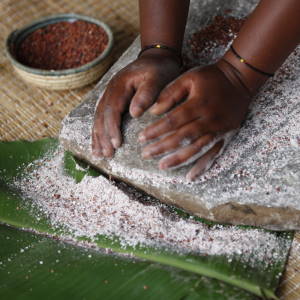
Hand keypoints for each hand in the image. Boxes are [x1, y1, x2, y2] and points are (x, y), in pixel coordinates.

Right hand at [92, 50, 180, 156]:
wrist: (156, 58)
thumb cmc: (159, 70)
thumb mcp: (157, 78)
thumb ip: (146, 94)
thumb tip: (134, 113)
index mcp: (120, 86)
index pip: (112, 110)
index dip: (112, 128)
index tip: (116, 144)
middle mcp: (110, 90)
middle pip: (102, 116)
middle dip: (103, 137)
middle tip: (106, 155)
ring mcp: (109, 94)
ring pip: (98, 118)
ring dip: (98, 136)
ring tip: (98, 154)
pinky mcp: (112, 99)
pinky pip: (102, 116)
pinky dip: (99, 131)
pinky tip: (98, 142)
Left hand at [139, 61, 251, 179]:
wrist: (240, 79)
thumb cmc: (211, 77)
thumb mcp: (189, 77)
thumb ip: (170, 92)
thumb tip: (154, 111)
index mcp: (199, 104)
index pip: (173, 121)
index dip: (156, 131)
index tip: (141, 138)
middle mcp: (210, 120)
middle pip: (182, 138)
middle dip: (162, 147)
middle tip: (145, 154)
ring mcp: (219, 130)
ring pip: (196, 149)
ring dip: (178, 159)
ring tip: (162, 166)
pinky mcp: (226, 137)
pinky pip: (214, 155)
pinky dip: (202, 167)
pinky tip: (191, 177)